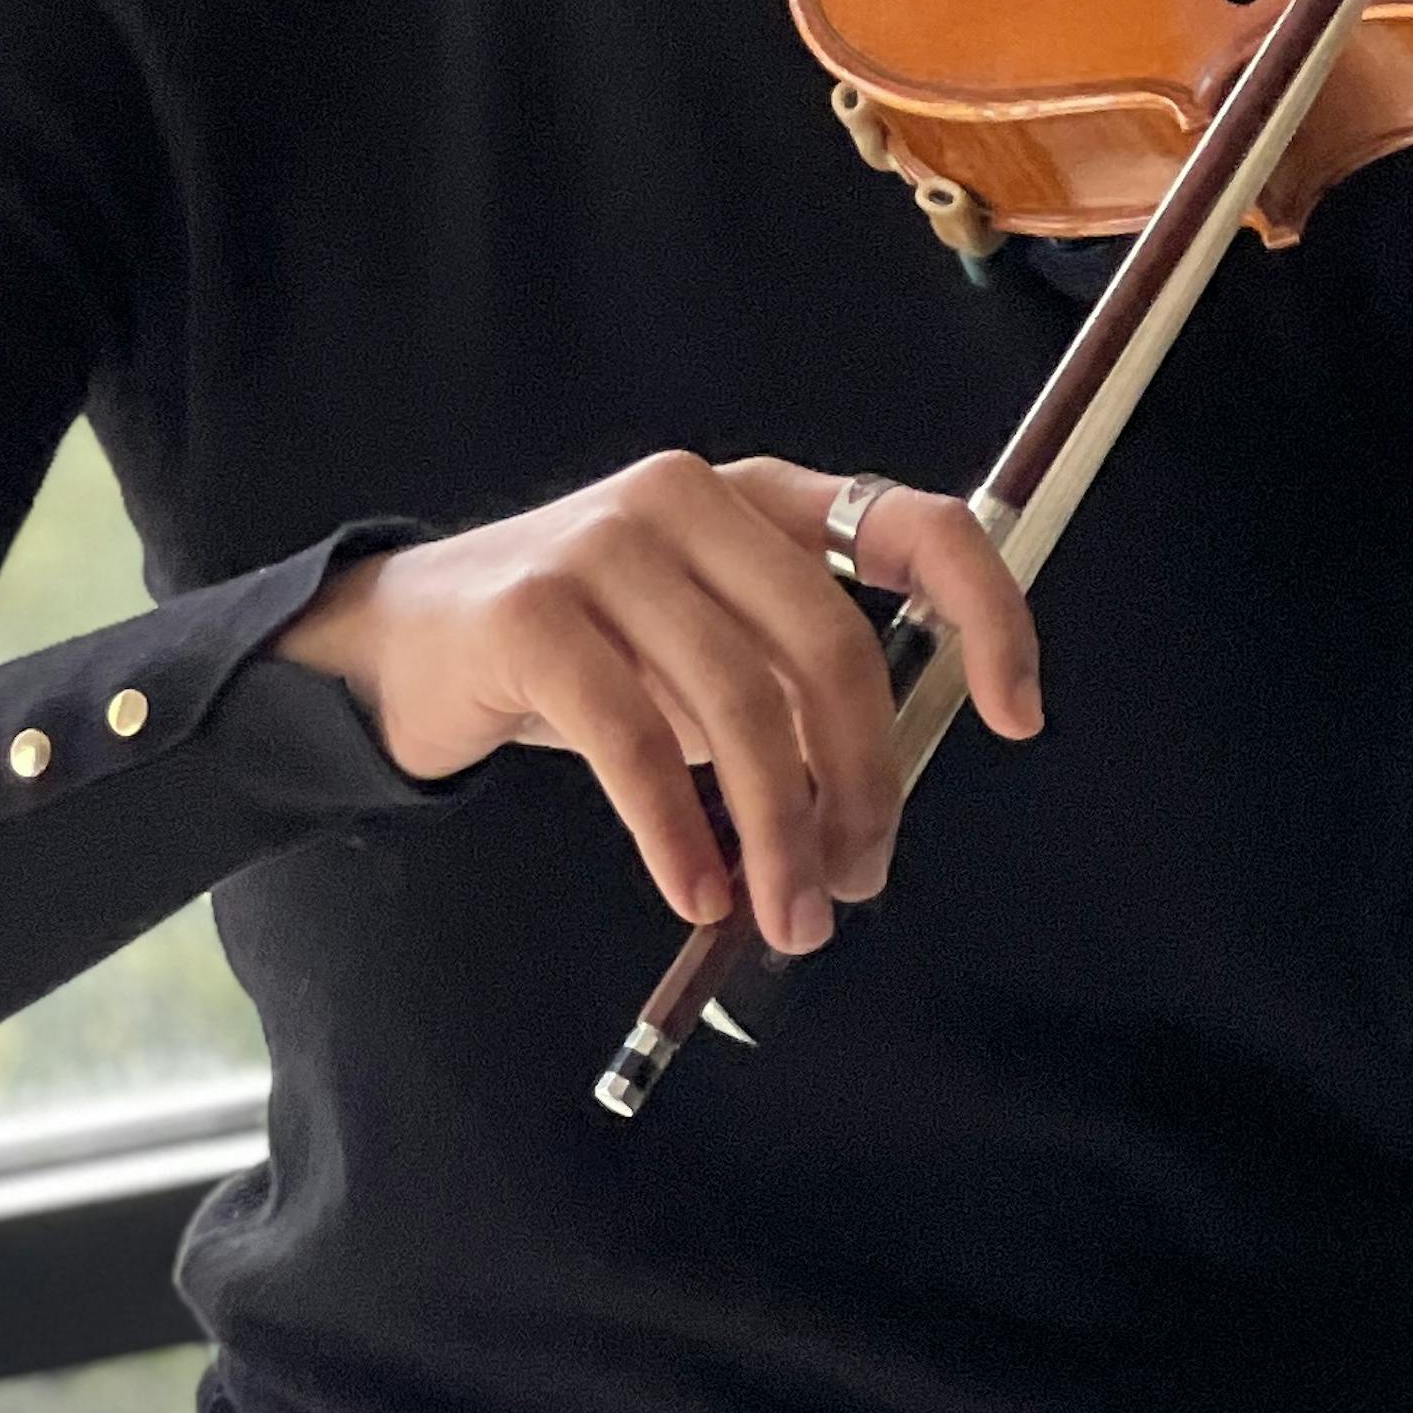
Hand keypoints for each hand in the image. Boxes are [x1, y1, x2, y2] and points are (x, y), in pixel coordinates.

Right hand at [274, 453, 1039, 953]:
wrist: (397, 646)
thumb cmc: (584, 659)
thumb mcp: (706, 657)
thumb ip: (793, 696)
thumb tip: (873, 818)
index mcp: (764, 497)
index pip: (917, 525)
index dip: (987, 615)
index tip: (1015, 717)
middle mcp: (695, 498)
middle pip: (832, 647)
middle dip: (862, 782)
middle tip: (857, 882)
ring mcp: (608, 544)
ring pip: (741, 706)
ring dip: (777, 834)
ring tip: (785, 915)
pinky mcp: (533, 613)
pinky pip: (635, 743)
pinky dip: (678, 834)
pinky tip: (697, 892)